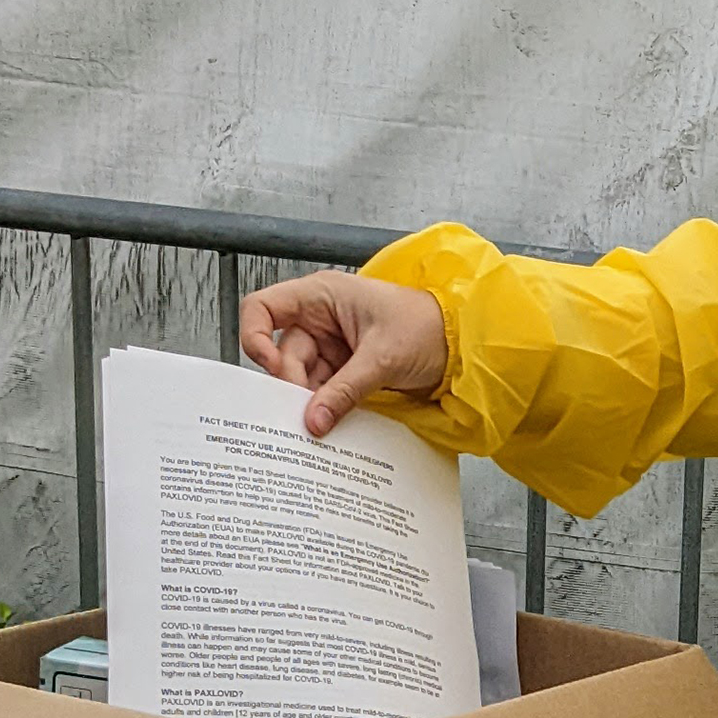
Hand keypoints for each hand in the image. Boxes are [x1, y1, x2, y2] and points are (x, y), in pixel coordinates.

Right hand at [240, 270, 449, 437]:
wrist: (463, 347)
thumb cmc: (428, 327)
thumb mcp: (382, 358)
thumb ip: (344, 391)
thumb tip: (313, 421)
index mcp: (322, 295)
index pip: (263, 309)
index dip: (255, 338)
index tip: (273, 370)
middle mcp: (321, 318)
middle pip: (283, 353)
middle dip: (293, 384)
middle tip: (306, 413)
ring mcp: (332, 345)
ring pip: (302, 377)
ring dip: (310, 400)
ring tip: (322, 422)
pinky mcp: (345, 369)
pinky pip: (323, 389)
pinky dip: (325, 406)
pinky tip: (332, 422)